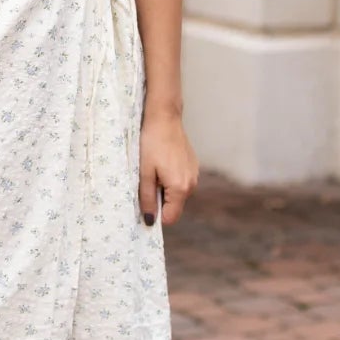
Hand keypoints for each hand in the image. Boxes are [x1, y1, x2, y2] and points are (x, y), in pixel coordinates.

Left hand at [140, 112, 197, 228]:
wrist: (164, 118)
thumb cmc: (151, 143)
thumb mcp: (144, 173)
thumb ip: (147, 198)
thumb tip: (149, 221)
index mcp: (180, 188)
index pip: (170, 218)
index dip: (156, 215)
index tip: (145, 203)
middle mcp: (192, 184)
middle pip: (174, 206)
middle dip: (160, 200)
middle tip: (147, 181)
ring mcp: (194, 174)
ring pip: (177, 193)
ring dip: (165, 188)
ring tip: (154, 169)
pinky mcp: (193, 165)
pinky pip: (181, 181)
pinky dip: (171, 178)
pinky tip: (162, 162)